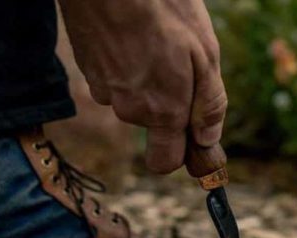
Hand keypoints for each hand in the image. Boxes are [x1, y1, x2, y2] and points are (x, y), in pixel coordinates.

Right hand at [58, 0, 226, 173]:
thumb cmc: (166, 9)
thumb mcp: (205, 55)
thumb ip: (208, 106)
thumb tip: (207, 140)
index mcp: (163, 111)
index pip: (164, 162)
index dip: (180, 156)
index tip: (192, 141)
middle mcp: (130, 110)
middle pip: (155, 125)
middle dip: (171, 104)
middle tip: (180, 65)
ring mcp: (104, 90)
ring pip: (135, 100)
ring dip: (149, 82)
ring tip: (156, 43)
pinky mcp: (88, 71)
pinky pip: (116, 81)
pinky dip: (126, 67)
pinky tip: (133, 38)